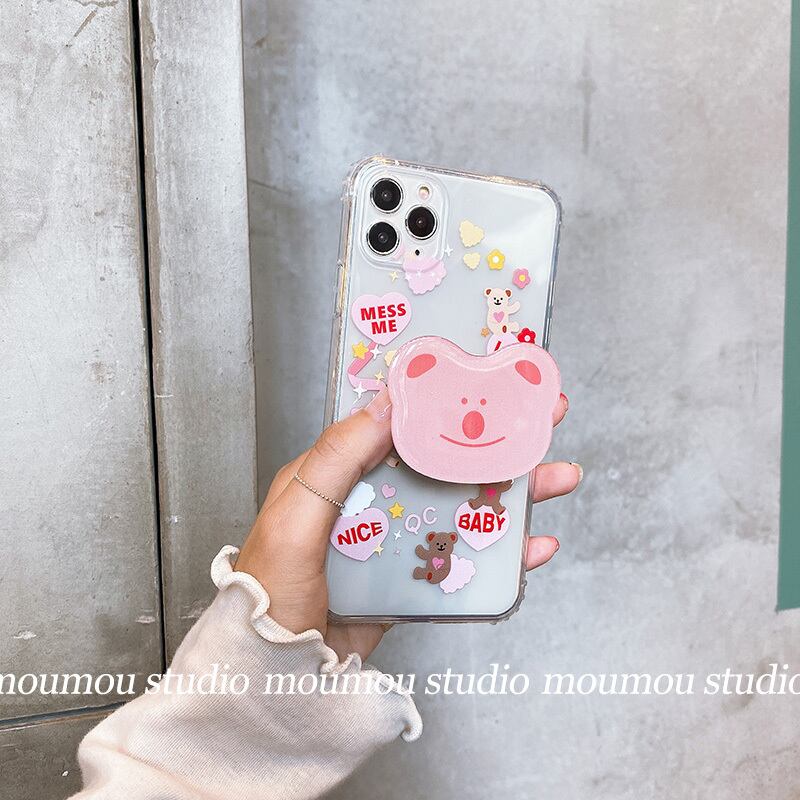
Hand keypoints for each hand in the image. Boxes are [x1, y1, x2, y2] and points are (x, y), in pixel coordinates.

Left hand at [235, 387, 579, 660]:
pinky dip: (502, 552)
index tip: (486, 383)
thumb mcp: (294, 518)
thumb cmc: (269, 594)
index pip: (397, 425)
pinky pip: (463, 558)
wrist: (275, 674)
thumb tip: (384, 404)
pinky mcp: (413, 579)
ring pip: (462, 506)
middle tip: (541, 420)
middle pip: (443, 462)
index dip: (443, 403)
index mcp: (338, 475)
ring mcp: (396, 541)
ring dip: (511, 493)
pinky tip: (532, 545)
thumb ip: (335, 460)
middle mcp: (371, 502)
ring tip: (554, 479)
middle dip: (495, 442)